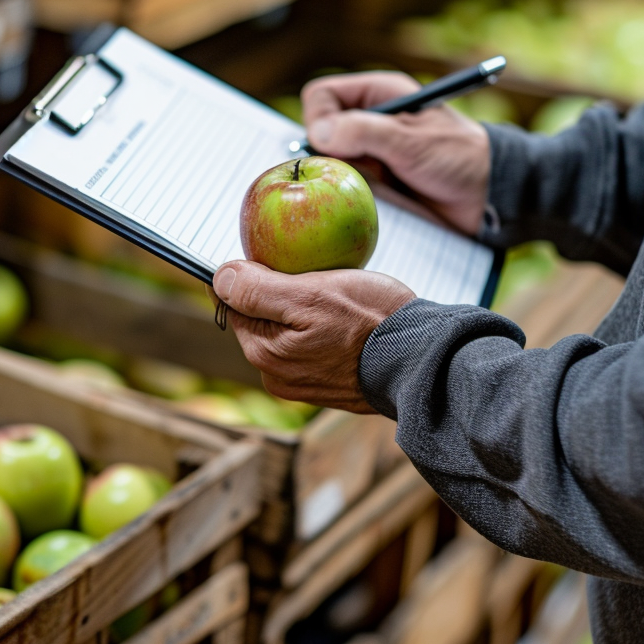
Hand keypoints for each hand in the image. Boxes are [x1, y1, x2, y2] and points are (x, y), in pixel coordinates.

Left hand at [213, 261, 415, 412]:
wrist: (425, 359)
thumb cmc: (372, 322)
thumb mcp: (311, 294)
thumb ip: (258, 289)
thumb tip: (218, 277)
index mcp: (265, 354)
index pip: (236, 304)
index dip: (253, 275)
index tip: (280, 260)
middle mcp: (278, 376)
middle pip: (262, 317)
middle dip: (280, 293)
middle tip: (317, 275)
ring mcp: (304, 383)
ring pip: (289, 330)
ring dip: (304, 309)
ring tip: (337, 295)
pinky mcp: (330, 383)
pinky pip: (313, 345)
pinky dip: (323, 327)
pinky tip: (348, 316)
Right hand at [302, 71, 491, 234]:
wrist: (487, 195)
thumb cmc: (458, 158)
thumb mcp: (411, 141)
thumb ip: (364, 132)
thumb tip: (319, 133)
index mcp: (378, 94)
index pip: (321, 95)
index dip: (320, 119)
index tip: (338, 145)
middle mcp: (369, 118)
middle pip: (319, 131)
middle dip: (332, 153)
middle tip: (367, 166)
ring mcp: (370, 150)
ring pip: (329, 161)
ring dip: (344, 175)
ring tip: (380, 182)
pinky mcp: (374, 178)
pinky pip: (344, 184)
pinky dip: (352, 192)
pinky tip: (379, 196)